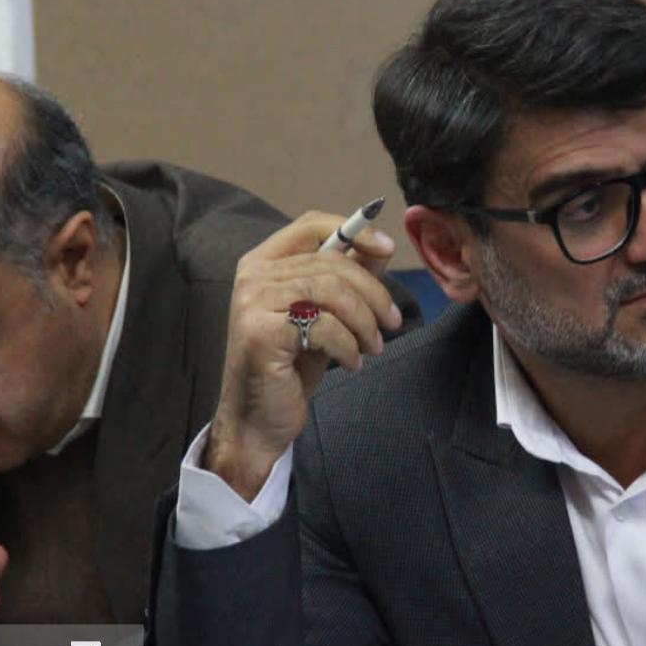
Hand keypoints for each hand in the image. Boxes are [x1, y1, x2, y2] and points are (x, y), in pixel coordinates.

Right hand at [206, 211, 402, 499]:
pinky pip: (323, 326)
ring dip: (364, 322)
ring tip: (372, 347)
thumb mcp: (323, 316)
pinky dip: (348, 346)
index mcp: (263, 262)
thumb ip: (345, 280)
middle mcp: (253, 276)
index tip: (386, 249)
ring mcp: (253, 302)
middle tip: (392, 322)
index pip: (311, 225)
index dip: (354, 230)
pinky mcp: (261, 332)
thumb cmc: (290, 367)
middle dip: (372, 293)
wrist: (258, 420)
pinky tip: (350, 363)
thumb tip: (380, 248)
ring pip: (330, 292)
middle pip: (331, 262)